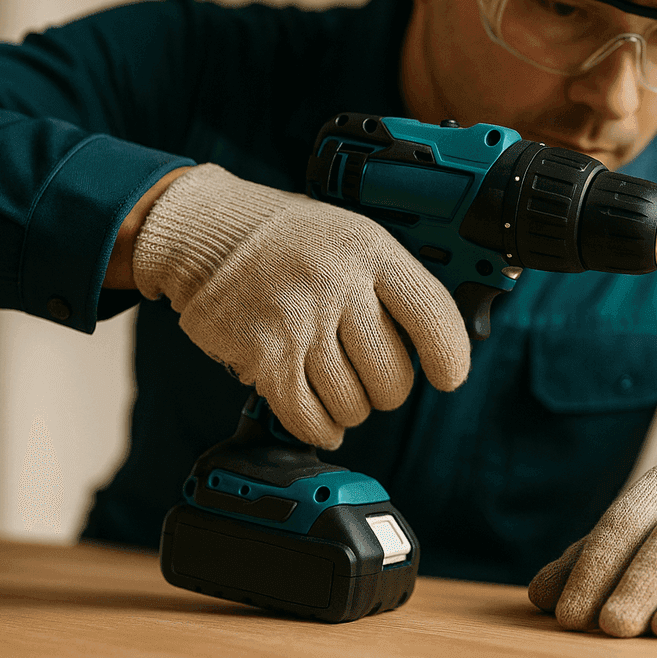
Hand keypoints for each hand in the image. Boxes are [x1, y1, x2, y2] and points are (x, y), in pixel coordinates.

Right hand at [132, 163, 469, 448]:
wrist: (207, 230)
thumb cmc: (286, 237)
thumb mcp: (353, 235)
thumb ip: (393, 282)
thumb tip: (440, 341)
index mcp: (369, 251)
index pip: (432, 314)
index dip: (449, 356)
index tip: (448, 375)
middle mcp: (336, 285)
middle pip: (392, 376)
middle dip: (388, 388)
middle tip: (371, 374)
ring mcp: (297, 322)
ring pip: (353, 404)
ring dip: (350, 407)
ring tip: (334, 380)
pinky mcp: (262, 356)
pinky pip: (308, 418)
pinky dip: (319, 427)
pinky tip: (319, 414)